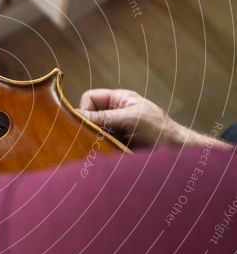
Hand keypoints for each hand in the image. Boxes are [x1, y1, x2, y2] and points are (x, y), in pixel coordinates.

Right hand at [78, 88, 195, 147]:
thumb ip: (103, 117)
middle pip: (88, 116)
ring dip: (95, 142)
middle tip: (95, 139)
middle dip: (88, 128)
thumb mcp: (130, 119)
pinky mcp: (116, 147)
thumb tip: (75, 116)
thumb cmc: (160, 131)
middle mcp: (114, 114)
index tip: (88, 124)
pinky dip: (100, 152)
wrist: (178, 155)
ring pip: (91, 134)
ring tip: (106, 149)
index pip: (90, 98)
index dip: (85, 109)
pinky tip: (108, 155)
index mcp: (119, 100)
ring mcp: (115, 131)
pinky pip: (99, 148)